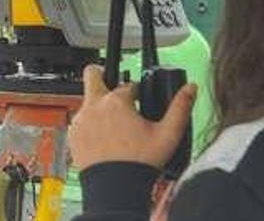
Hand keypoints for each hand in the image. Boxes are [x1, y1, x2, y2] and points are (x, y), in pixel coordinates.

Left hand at [69, 65, 196, 169]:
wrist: (115, 188)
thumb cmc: (139, 163)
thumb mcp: (168, 135)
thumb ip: (180, 107)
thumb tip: (190, 88)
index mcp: (117, 101)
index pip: (129, 85)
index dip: (137, 93)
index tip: (140, 103)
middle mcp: (95, 106)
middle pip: (93, 74)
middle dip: (103, 75)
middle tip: (114, 89)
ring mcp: (81, 119)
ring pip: (88, 102)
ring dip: (99, 107)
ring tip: (114, 127)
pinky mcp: (73, 134)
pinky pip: (81, 121)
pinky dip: (91, 125)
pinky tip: (104, 139)